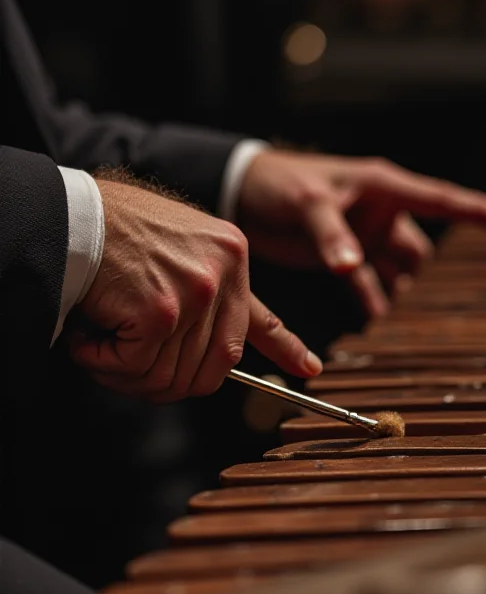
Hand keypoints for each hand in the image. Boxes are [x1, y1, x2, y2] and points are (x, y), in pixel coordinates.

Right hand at [68, 179, 321, 401]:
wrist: (70, 212)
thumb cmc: (114, 230)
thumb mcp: (180, 248)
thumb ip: (207, 295)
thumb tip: (223, 357)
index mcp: (232, 258)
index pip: (262, 317)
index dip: (284, 348)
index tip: (307, 370)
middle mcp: (222, 275)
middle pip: (210, 370)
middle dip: (165, 382)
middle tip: (124, 364)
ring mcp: (195, 294)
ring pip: (168, 376)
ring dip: (125, 372)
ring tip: (97, 340)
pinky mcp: (160, 311)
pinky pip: (135, 368)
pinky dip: (102, 362)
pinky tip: (87, 335)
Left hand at [238, 149, 485, 316]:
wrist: (245, 191)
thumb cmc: (280, 183)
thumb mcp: (308, 204)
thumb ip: (332, 235)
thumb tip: (353, 269)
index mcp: (383, 188)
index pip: (442, 200)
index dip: (481, 211)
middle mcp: (381, 213)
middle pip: (419, 248)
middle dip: (420, 273)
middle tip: (419, 301)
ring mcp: (365, 236)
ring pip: (397, 269)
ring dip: (397, 292)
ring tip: (393, 319)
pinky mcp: (344, 257)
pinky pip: (369, 283)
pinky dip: (372, 301)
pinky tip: (372, 321)